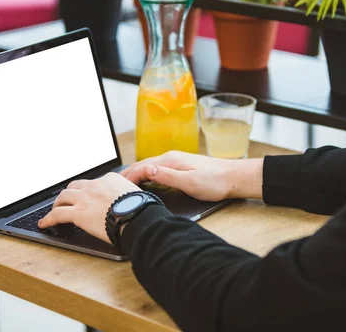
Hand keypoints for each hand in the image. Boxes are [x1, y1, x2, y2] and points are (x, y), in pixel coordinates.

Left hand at [38, 173, 140, 243]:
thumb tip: (129, 201)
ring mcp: (85, 198)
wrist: (138, 217)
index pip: (93, 183)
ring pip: (63, 197)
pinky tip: (44, 224)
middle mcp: (95, 185)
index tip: (87, 196)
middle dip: (69, 194)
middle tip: (66, 201)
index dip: (87, 191)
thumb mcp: (136, 194)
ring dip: (57, 204)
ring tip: (55, 211)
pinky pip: (57, 214)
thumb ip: (127, 194)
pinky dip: (48, 219)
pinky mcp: (78, 213)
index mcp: (109, 179)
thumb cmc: (141, 209)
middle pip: (75, 186)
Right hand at [121, 151, 263, 201]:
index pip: (140, 167)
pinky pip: (157, 169)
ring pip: (148, 166)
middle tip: (111, 187)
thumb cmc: (214, 181)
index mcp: (169, 160)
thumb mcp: (189, 181)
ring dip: (135, 174)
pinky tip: (144, 182)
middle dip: (126, 175)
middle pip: (142, 165)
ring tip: (123, 185)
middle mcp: (170, 157)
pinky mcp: (181, 166)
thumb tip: (146, 170)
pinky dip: (145, 175)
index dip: (127, 178)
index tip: (115, 189)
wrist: (234, 177)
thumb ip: (166, 176)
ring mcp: (175, 161)